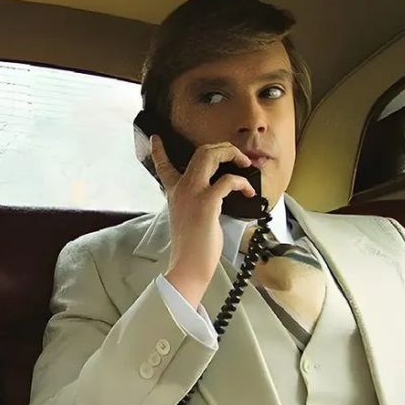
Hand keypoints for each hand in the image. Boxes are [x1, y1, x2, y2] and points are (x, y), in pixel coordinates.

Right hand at [151, 135, 254, 307]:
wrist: (188, 265)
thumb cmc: (192, 247)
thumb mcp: (189, 218)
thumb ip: (196, 203)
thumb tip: (217, 195)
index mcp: (174, 193)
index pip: (163, 166)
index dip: (159, 151)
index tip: (156, 139)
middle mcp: (181, 188)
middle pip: (201, 152)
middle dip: (223, 148)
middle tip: (237, 156)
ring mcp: (193, 193)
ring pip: (211, 156)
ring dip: (232, 154)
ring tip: (244, 164)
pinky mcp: (207, 202)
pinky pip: (228, 180)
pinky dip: (242, 182)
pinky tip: (248, 191)